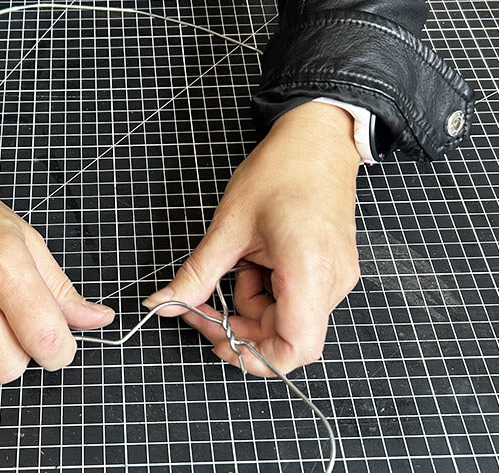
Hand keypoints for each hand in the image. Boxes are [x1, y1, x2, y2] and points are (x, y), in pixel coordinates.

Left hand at [143, 102, 361, 375]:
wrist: (318, 140)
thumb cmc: (280, 171)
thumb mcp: (228, 226)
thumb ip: (197, 274)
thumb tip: (163, 303)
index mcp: (309, 269)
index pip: (296, 347)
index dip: (256, 357)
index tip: (219, 342)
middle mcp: (331, 281)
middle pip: (286, 337)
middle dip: (241, 329)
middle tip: (203, 306)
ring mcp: (336, 278)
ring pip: (287, 320)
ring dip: (251, 307)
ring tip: (238, 265)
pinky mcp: (331, 272)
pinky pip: (295, 301)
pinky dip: (266, 293)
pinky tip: (256, 262)